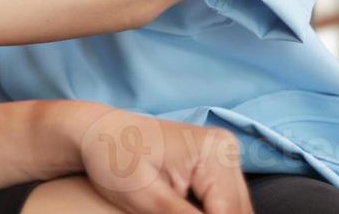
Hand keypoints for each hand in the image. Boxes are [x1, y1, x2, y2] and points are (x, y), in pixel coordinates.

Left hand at [61, 106, 251, 213]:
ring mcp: (222, 153)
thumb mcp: (146, 198)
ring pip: (235, 206)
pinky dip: (211, 212)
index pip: (229, 212)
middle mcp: (225, 148)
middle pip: (239, 210)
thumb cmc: (114, 159)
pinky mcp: (215, 162)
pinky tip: (186, 212)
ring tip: (173, 212)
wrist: (99, 132)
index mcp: (213, 152)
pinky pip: (225, 199)